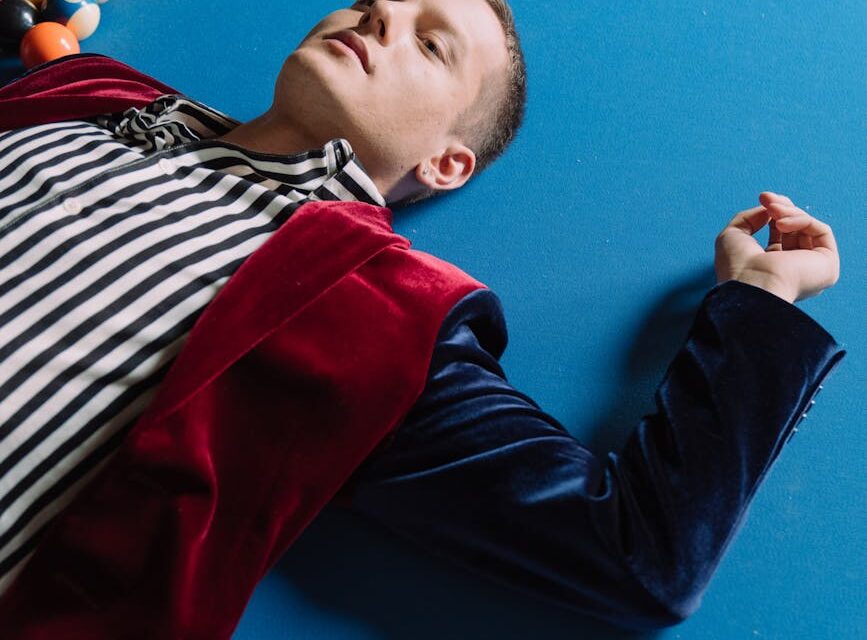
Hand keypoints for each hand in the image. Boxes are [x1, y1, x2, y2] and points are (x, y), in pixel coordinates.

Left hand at [714, 192, 839, 303]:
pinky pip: (820, 231)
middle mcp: (795, 269)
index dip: (774, 212)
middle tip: (766, 199)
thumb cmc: (736, 267)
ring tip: (772, 210)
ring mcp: (812, 268)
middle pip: (797, 228)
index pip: (782, 233)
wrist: (750, 287)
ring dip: (788, 212)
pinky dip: (801, 220)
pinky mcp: (827, 265)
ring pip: (808, 227)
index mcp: (773, 267)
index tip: (763, 198)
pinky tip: (781, 223)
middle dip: (782, 208)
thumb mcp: (733, 235)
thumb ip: (750, 218)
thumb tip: (770, 208)